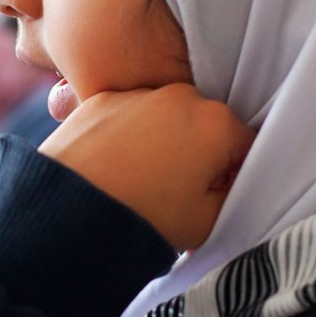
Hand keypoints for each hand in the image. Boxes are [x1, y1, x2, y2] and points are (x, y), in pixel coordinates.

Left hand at [37, 84, 254, 249]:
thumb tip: (229, 185)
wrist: (70, 209)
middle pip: (205, 129)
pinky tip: (114, 169)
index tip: (215, 199)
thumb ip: (233, 198)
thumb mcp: (208, 222)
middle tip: (176, 193)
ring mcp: (138, 94)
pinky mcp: (101, 100)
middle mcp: (181, 96)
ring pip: (165, 121)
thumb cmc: (144, 216)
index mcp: (217, 123)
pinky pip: (127, 119)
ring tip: (139, 182)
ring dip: (162, 145)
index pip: (246, 148)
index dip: (235, 177)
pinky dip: (126, 139)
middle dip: (198, 157)